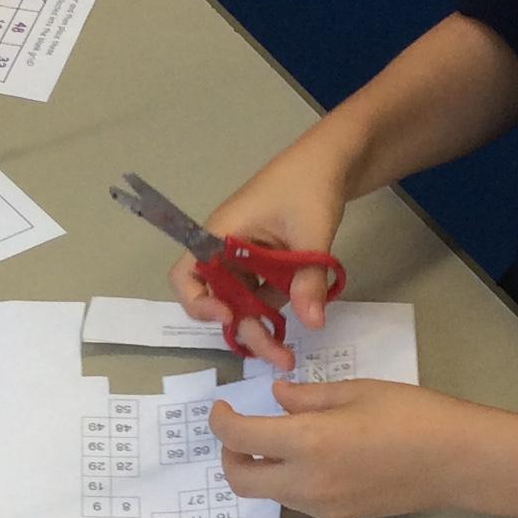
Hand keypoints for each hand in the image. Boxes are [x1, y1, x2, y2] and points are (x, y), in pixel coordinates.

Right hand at [168, 144, 348, 367]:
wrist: (332, 162)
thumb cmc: (309, 185)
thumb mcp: (311, 232)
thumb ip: (308, 278)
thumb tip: (312, 322)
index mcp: (220, 235)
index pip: (186, 275)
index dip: (199, 303)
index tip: (230, 317)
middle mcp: (226, 252)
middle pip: (218, 301)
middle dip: (243, 331)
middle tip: (277, 355)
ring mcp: (246, 261)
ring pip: (241, 305)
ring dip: (260, 329)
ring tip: (287, 353)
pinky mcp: (266, 266)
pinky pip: (262, 296)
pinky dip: (274, 313)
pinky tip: (297, 324)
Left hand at [210, 379, 476, 517]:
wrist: (458, 462)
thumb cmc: (412, 415)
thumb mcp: (356, 391)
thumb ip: (307, 397)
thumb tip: (276, 399)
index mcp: (307, 443)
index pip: (240, 439)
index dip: (221, 421)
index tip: (223, 407)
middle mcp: (306, 482)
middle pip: (240, 481)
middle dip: (229, 455)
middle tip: (241, 430)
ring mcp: (322, 506)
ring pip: (267, 494)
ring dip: (260, 469)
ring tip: (281, 439)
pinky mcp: (339, 517)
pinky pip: (295, 500)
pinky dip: (286, 479)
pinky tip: (312, 456)